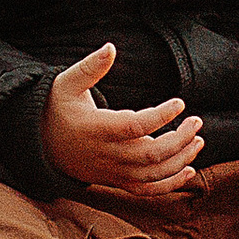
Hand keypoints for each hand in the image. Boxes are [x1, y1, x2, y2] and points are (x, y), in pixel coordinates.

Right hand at [40, 43, 202, 196]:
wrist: (40, 144)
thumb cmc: (57, 109)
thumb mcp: (67, 83)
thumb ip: (90, 67)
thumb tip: (111, 47)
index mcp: (96, 128)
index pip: (135, 126)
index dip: (160, 116)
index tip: (179, 102)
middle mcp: (106, 154)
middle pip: (150, 154)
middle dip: (180, 140)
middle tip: (196, 121)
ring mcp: (112, 171)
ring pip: (153, 174)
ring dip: (181, 160)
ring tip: (198, 140)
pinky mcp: (116, 180)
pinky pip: (147, 190)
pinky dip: (170, 185)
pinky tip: (189, 170)